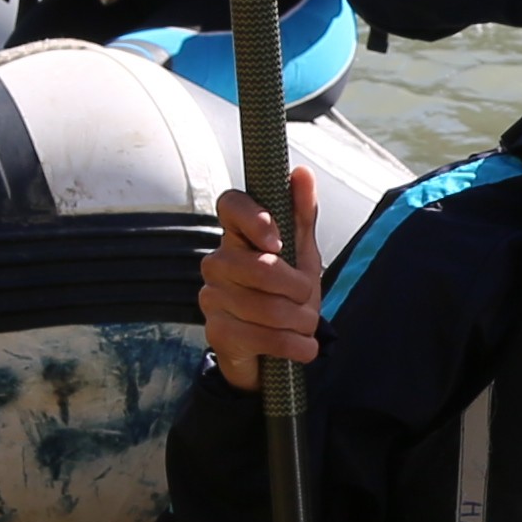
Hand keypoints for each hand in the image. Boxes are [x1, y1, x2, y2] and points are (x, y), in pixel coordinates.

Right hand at [200, 167, 323, 378]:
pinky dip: (293, 346)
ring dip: (301, 322)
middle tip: (308, 300)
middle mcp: (217, 261)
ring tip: (305, 327)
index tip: (277, 242)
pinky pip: (262, 336)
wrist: (270, 349)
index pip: (231, 204)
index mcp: (237, 234)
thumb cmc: (284, 294)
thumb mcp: (300, 254)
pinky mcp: (215, 331)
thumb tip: (301, 172)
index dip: (255, 218)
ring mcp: (212, 296)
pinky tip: (302, 348)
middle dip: (299, 290)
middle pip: (261, 268)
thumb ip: (301, 215)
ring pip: (267, 307)